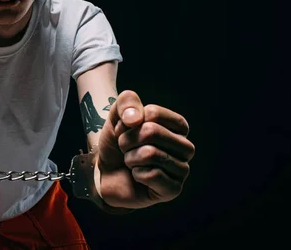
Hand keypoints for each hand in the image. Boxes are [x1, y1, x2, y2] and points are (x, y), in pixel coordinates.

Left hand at [97, 90, 194, 208]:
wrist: (105, 173)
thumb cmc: (117, 144)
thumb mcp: (117, 116)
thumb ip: (127, 102)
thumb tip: (137, 118)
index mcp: (177, 126)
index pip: (153, 113)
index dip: (130, 121)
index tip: (127, 130)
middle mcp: (185, 146)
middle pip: (152, 131)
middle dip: (128, 140)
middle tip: (126, 149)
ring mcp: (181, 169)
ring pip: (151, 153)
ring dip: (131, 157)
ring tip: (132, 162)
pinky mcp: (174, 189)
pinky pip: (153, 175)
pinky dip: (137, 174)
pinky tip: (138, 176)